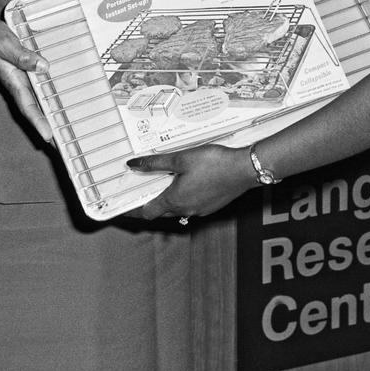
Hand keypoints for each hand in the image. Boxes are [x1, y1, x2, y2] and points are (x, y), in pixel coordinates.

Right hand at [0, 19, 52, 142]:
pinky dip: (51, 99)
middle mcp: (21, 85)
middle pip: (35, 110)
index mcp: (14, 81)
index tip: (48, 136)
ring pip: (39, 102)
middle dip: (46, 126)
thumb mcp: (5, 43)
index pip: (27, 105)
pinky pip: (42, 89)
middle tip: (62, 144)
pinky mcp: (29, 74)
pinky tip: (62, 103)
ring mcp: (25, 81)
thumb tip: (44, 66)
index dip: (38, 121)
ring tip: (66, 130)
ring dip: (50, 115)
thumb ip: (21, 55)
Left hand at [128, 144, 254, 219]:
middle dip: (152, 202)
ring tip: (169, 180)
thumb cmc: (214, 163)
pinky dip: (187, 197)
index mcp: (174, 200)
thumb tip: (134, 164)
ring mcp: (200, 210)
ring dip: (171, 199)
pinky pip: (193, 205)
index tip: (124, 208)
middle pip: (161, 211)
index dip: (133, 210)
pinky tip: (192, 181)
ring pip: (178, 208)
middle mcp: (186, 209)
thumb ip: (156, 162)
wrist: (245, 169)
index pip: (147, 212)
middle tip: (145, 188)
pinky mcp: (212, 206)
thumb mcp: (181, 158)